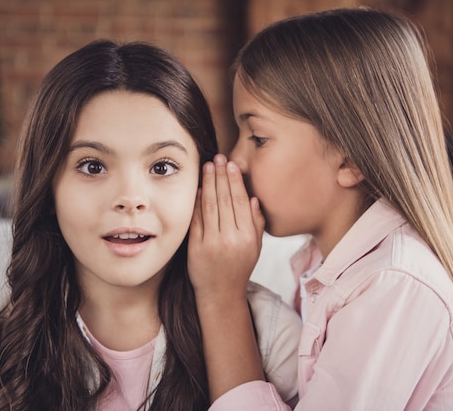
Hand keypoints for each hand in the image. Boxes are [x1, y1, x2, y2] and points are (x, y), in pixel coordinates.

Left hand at [188, 154, 264, 303]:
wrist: (220, 294)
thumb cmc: (239, 268)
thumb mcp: (255, 248)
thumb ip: (256, 223)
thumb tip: (254, 199)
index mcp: (247, 237)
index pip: (241, 202)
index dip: (236, 181)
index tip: (232, 165)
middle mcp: (230, 239)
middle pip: (225, 200)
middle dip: (221, 176)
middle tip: (219, 158)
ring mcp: (212, 243)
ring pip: (210, 206)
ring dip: (208, 183)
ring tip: (208, 166)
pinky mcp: (195, 247)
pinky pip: (196, 220)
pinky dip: (196, 202)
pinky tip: (198, 189)